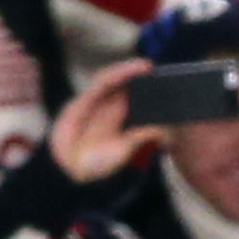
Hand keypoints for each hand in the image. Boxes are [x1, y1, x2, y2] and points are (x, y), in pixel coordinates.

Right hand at [46, 61, 167, 184]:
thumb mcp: (127, 149)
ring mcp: (94, 103)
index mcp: (121, 118)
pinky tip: (122, 74)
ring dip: (125, 71)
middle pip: (123, 84)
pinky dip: (111, 78)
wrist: (72, 172)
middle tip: (151, 66)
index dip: (145, 85)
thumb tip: (166, 129)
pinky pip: (98, 86)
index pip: (135, 96)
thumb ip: (142, 136)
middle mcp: (108, 108)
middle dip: (136, 73)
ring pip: (111, 80)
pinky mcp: (80, 103)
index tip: (161, 78)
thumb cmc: (100, 163)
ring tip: (142, 66)